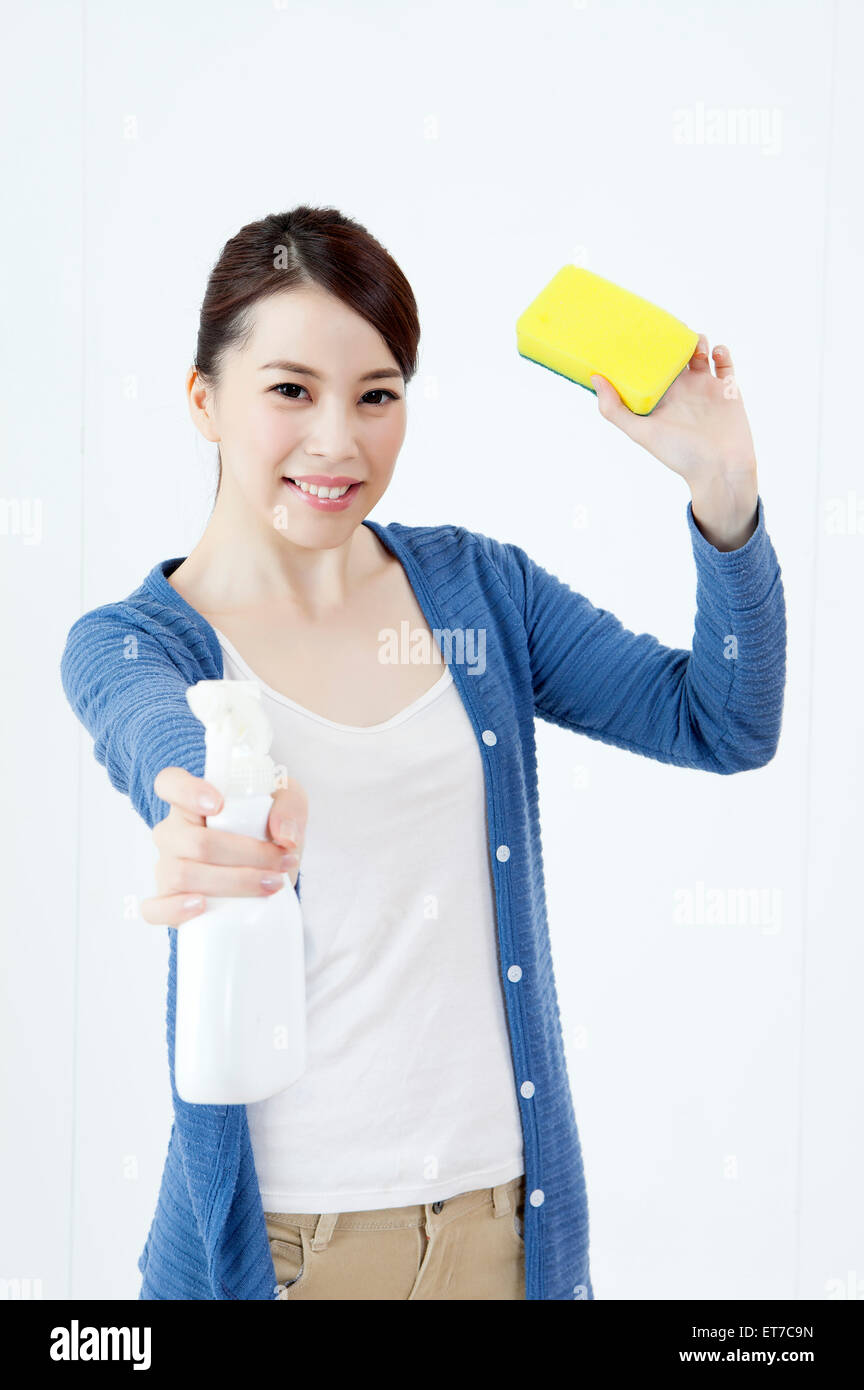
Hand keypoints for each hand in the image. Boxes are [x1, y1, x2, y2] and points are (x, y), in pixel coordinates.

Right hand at [140, 767, 307, 926]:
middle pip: (196, 842)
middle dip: (246, 854)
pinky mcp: (168, 901)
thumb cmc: (269, 830)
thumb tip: (284, 837)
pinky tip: (202, 907)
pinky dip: (174, 909)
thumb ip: (289, 808)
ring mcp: (167, 867)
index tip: (218, 804)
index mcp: (192, 801)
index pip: (170, 784)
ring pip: (184, 875)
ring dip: (234, 882)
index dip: (187, 792)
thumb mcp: (287, 804)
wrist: (270, 870)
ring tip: (271, 884)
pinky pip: (155, 908)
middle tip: (282, 861)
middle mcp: (173, 832)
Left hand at [590, 335, 758, 548]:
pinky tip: (714, 352)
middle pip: (674, 355)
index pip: (648, 367)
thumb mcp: (641, 432)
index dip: (643, 350)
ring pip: (700, 353)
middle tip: (667, 326)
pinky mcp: (727, 389)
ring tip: (693, 343)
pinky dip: (721, 351)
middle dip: (671, 338)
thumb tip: (595, 378)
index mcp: (660, 398)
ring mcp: (705, 387)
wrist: (719, 468)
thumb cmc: (679, 454)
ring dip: (696, 341)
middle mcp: (682, 390)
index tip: (635, 331)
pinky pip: (725, 363)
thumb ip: (615, 410)